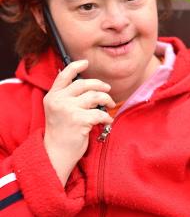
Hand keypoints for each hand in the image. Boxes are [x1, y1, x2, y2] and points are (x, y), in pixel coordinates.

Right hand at [43, 60, 114, 185]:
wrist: (56, 153)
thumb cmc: (61, 131)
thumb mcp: (57, 110)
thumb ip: (66, 96)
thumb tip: (86, 84)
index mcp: (53, 96)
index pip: (64, 75)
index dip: (76, 66)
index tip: (86, 63)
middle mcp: (58, 100)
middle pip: (84, 84)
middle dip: (100, 85)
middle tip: (108, 90)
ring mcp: (68, 110)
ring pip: (95, 96)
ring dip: (106, 99)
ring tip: (110, 105)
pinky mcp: (79, 120)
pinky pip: (99, 113)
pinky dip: (106, 117)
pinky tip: (107, 121)